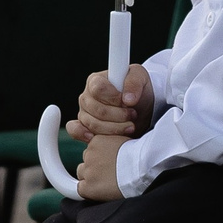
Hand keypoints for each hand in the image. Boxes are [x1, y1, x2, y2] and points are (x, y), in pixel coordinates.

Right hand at [66, 63, 149, 202]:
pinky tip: (98, 140)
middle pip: (90, 109)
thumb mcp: (144, 82)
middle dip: (114, 118)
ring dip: (108, 130)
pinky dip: (86, 137)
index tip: (129, 104)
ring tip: (129, 130)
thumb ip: (135, 82)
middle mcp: (87, 97)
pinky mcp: (86, 132)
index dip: (112, 97)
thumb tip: (127, 97)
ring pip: (86, 123)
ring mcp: (85, 115)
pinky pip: (76, 133)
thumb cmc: (144, 94)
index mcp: (98, 81)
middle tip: (133, 121)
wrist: (145, 112)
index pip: (96, 86)